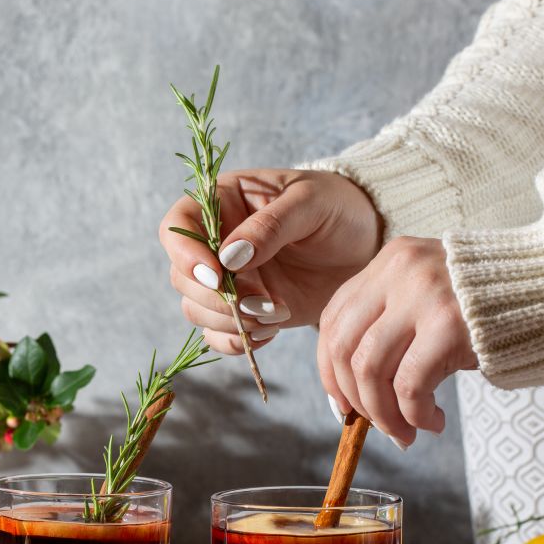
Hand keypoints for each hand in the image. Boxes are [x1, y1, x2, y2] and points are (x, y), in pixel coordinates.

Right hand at [159, 169, 380, 353]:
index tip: (216, 275)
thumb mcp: (310, 203)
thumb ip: (270, 225)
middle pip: (182, 277)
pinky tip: (272, 330)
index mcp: (222, 202)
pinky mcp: (243, 310)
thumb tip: (229, 257)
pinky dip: (239, 341)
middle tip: (261, 301)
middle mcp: (215, 243)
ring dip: (230, 320)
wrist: (366, 244)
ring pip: (196, 309)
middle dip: (216, 297)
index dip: (186, 254)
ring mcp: (228, 280)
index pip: (177, 227)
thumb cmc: (338, 208)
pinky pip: (218, 335)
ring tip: (276, 313)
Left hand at [317, 237, 477, 447]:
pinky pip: (410, 385)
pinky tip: (432, 422)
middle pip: (345, 347)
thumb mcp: (432, 296)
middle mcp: (401, 271)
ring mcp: (425, 295)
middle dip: (355, 398)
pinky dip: (413, 415)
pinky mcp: (451, 325)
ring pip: (370, 369)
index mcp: (390, 261)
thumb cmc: (496, 305)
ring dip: (383, 414)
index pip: (333, 320)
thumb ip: (393, 325)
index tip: (343, 404)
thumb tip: (354, 392)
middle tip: (376, 426)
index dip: (329, 370)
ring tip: (406, 432)